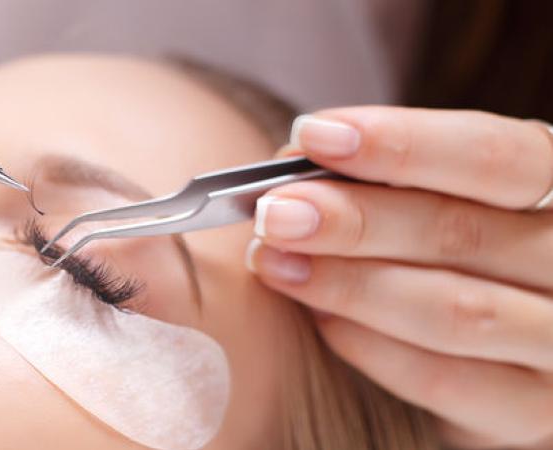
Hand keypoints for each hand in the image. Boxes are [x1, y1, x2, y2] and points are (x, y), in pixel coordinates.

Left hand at [246, 107, 552, 448]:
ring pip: (454, 310)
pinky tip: (316, 318)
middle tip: (275, 212)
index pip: (494, 154)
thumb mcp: (437, 199)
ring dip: (348, 283)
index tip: (312, 136)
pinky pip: (442, 378)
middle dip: (355, 219)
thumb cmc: (452, 253)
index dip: (401, 142)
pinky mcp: (531, 409)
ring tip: (274, 261)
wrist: (498, 357)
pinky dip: (368, 345)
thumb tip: (288, 166)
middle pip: (465, 232)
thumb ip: (381, 181)